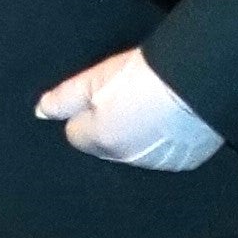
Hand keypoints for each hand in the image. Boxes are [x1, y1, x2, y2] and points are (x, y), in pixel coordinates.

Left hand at [35, 48, 224, 171]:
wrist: (197, 79)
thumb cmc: (143, 74)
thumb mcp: (94, 78)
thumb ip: (63, 98)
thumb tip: (40, 112)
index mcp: (101, 140)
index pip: (76, 135)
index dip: (85, 114)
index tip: (99, 97)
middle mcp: (126, 159)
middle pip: (105, 146)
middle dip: (109, 128)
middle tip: (127, 98)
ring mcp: (157, 164)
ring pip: (134, 153)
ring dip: (136, 137)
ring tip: (150, 107)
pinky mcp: (185, 162)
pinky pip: (163, 155)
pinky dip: (163, 142)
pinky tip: (171, 120)